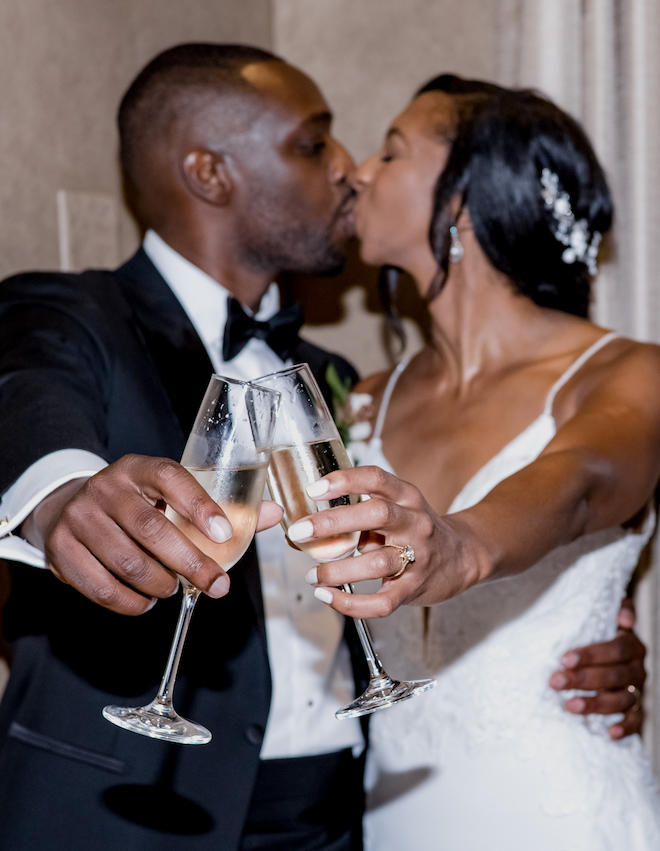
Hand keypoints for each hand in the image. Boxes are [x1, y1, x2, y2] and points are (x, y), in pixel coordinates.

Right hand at [21, 454, 281, 615]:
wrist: (71, 504)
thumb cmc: (138, 503)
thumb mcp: (172, 494)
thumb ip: (223, 505)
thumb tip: (272, 513)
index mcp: (138, 468)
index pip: (170, 478)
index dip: (200, 506)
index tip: (226, 533)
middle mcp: (106, 488)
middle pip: (151, 529)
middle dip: (191, 563)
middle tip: (216, 584)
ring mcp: (79, 518)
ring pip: (127, 563)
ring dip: (160, 585)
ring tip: (174, 589)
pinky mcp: (61, 550)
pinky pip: (100, 587)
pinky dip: (129, 602)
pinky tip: (145, 601)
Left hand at [288, 465, 489, 617]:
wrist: (461, 557)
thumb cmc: (413, 530)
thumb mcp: (393, 510)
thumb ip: (354, 516)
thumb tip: (299, 530)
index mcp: (406, 497)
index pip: (376, 478)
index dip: (344, 481)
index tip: (313, 490)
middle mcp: (414, 522)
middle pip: (377, 514)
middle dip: (334, 522)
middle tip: (300, 531)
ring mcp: (418, 556)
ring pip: (378, 562)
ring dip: (338, 570)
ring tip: (312, 574)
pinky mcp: (414, 588)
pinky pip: (383, 601)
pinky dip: (352, 603)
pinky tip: (328, 596)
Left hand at [549, 598, 644, 738]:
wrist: (607, 653)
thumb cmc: (598, 633)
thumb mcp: (604, 615)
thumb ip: (616, 608)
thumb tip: (624, 617)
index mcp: (632, 646)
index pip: (616, 649)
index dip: (592, 654)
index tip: (565, 658)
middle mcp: (637, 669)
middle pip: (614, 676)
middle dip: (583, 680)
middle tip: (556, 682)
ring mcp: (637, 691)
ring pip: (621, 700)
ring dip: (596, 704)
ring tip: (570, 706)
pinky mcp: (636, 711)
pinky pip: (636, 721)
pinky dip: (625, 728)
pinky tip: (609, 732)